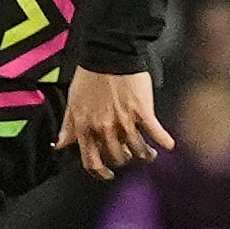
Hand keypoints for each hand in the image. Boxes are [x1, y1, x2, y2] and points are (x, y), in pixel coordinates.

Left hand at [55, 66, 172, 176]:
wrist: (109, 53)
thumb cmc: (90, 76)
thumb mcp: (73, 102)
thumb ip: (69, 126)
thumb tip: (60, 144)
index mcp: (85, 127)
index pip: (91, 161)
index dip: (99, 172)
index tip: (107, 175)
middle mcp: (104, 128)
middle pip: (118, 158)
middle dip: (124, 159)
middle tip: (129, 155)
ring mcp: (124, 121)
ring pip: (138, 151)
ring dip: (145, 154)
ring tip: (149, 152)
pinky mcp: (143, 112)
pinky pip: (156, 134)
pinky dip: (164, 141)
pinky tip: (168, 144)